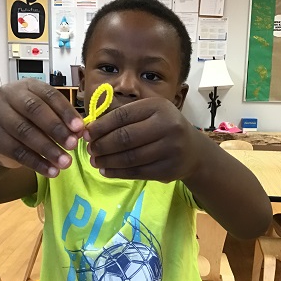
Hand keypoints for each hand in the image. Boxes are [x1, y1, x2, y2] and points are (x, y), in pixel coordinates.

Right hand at [0, 80, 84, 176]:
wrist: (3, 138)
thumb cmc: (32, 121)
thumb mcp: (47, 115)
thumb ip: (64, 121)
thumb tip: (80, 132)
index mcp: (28, 86)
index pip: (49, 95)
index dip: (65, 111)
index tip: (80, 128)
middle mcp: (9, 95)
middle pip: (34, 110)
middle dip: (56, 129)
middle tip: (73, 145)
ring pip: (25, 132)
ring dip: (48, 149)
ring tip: (65, 162)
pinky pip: (17, 151)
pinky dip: (36, 163)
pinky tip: (51, 171)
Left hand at [84, 97, 199, 182]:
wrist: (193, 151)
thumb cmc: (164, 128)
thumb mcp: (150, 113)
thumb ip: (124, 116)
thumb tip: (89, 127)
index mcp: (158, 107)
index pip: (122, 116)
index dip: (100, 126)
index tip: (86, 134)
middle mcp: (167, 126)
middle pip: (124, 138)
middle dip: (102, 145)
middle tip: (90, 149)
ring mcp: (170, 149)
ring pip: (129, 158)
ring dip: (107, 161)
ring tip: (94, 161)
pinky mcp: (168, 170)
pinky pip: (136, 172)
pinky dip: (117, 173)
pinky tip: (106, 170)